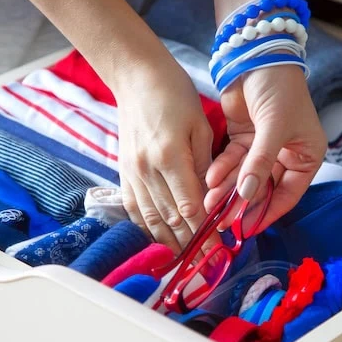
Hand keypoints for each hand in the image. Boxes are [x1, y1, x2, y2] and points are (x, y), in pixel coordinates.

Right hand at [117, 63, 216, 254]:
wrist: (136, 79)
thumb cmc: (174, 95)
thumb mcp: (199, 126)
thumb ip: (202, 164)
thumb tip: (207, 198)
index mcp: (169, 156)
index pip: (189, 206)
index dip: (204, 231)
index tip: (218, 248)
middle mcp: (146, 169)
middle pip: (169, 218)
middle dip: (189, 243)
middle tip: (204, 263)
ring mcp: (131, 172)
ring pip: (149, 217)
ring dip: (166, 241)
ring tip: (181, 260)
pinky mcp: (123, 171)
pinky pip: (133, 207)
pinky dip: (144, 227)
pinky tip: (154, 240)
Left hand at [204, 65, 326, 231]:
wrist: (257, 56)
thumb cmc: (280, 89)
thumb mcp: (274, 126)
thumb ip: (260, 162)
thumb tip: (248, 196)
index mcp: (306, 157)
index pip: (287, 195)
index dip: (266, 213)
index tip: (245, 229)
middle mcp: (285, 156)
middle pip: (261, 189)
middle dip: (240, 204)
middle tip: (220, 222)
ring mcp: (262, 149)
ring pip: (243, 178)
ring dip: (225, 190)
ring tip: (208, 203)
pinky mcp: (242, 140)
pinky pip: (231, 162)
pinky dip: (220, 170)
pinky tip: (210, 179)